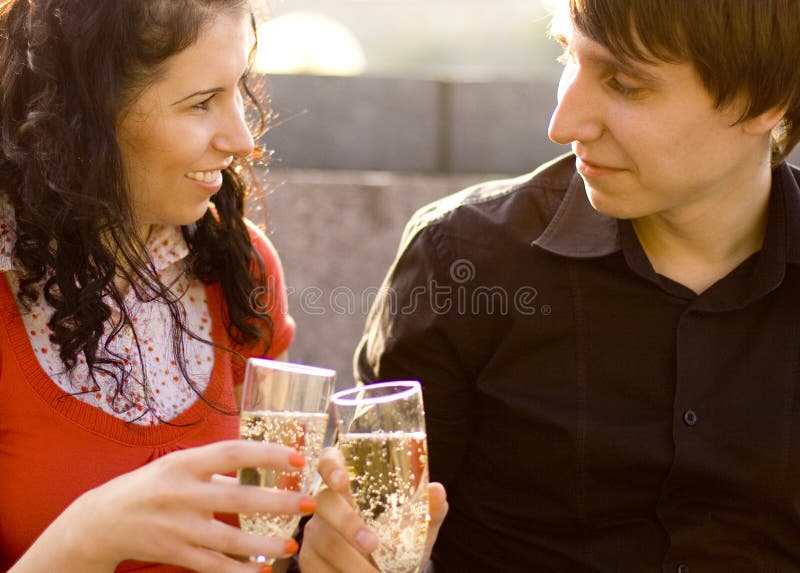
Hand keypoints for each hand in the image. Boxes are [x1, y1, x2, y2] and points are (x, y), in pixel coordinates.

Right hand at [13, 440, 313, 572]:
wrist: (101, 521)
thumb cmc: (149, 486)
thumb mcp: (178, 465)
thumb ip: (215, 466)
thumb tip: (260, 463)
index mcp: (185, 463)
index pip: (232, 453)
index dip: (266, 455)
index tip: (297, 459)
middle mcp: (182, 493)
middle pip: (237, 498)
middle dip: (277, 502)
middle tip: (308, 504)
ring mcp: (177, 526)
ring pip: (228, 539)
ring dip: (264, 544)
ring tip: (292, 545)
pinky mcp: (172, 553)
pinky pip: (211, 566)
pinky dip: (237, 571)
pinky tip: (261, 571)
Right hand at [299, 448, 447, 572]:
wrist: (387, 571)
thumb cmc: (398, 542)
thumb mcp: (416, 527)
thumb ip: (427, 509)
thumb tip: (437, 490)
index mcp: (349, 486)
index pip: (329, 461)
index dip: (330, 466)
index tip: (342, 480)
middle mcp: (326, 504)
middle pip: (325, 503)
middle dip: (348, 524)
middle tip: (373, 545)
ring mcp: (314, 532)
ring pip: (325, 542)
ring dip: (352, 562)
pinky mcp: (308, 560)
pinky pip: (319, 567)